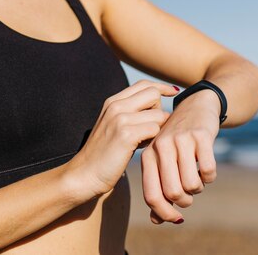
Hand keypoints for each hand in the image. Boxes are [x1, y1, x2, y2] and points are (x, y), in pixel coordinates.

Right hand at [68, 80, 178, 197]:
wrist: (84, 174)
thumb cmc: (104, 154)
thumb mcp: (115, 126)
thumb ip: (132, 114)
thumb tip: (159, 110)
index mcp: (113, 101)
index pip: (144, 84)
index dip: (161, 87)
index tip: (173, 92)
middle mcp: (116, 105)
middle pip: (153, 93)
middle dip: (161, 109)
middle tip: (155, 126)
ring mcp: (120, 119)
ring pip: (158, 113)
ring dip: (159, 128)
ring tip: (148, 140)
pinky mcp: (126, 134)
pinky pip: (154, 129)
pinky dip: (155, 139)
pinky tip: (144, 147)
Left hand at [140, 89, 220, 223]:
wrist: (195, 106)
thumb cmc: (177, 141)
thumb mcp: (163, 160)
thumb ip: (158, 187)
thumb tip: (157, 220)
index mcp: (148, 155)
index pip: (152, 195)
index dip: (165, 213)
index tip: (177, 218)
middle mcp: (161, 146)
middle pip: (174, 193)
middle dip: (186, 200)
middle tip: (189, 192)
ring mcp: (181, 140)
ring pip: (192, 184)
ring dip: (199, 187)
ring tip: (197, 176)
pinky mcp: (201, 136)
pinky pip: (208, 171)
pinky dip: (210, 176)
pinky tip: (206, 166)